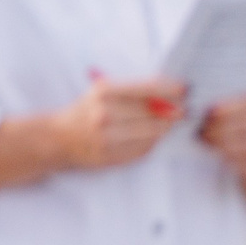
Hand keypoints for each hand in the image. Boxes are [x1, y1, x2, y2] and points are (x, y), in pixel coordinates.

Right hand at [50, 77, 188, 170]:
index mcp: (103, 92)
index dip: (168, 89)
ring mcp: (109, 137)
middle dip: (173, 111)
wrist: (58, 138)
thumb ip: (131, 92)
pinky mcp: (113, 155)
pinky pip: (144, 149)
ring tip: (173, 123)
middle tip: (186, 110)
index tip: (185, 89)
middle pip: (153, 112)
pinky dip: (153, 142)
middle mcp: (106, 113)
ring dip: (166, 128)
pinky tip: (154, 137)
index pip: (145, 88)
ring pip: (152, 132)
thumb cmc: (85, 112)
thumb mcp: (101, 93)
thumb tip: (167, 94)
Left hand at [199, 96, 245, 208]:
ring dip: (223, 144)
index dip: (230, 107)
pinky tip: (219, 154)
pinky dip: (232, 159)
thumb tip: (207, 106)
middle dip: (222, 127)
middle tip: (202, 130)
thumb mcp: (245, 112)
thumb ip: (232, 106)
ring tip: (206, 141)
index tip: (209, 111)